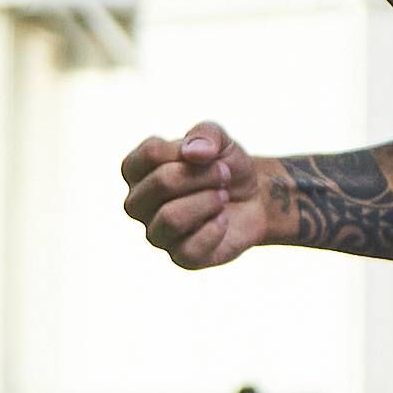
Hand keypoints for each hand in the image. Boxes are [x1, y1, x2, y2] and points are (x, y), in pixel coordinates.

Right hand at [120, 121, 269, 269]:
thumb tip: (194, 153)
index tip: (209, 154)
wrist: (255, 199)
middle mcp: (138, 204)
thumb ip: (206, 134)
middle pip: (162, 182)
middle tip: (224, 174)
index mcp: (138, 171)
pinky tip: (223, 219)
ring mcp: (156, 233)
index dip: (187, 149)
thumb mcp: (221, 141)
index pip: (150, 153)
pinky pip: (190, 248)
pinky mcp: (180, 257)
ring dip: (208, 201)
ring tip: (223, 196)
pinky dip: (216, 228)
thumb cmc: (225, 167)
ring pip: (171, 218)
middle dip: (203, 174)